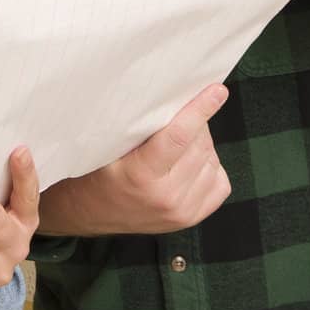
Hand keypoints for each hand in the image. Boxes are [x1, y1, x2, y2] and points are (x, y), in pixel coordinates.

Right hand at [38, 83, 230, 236]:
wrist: (89, 212)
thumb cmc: (96, 170)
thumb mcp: (108, 145)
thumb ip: (139, 124)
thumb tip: (176, 95)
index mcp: (141, 175)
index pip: (180, 136)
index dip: (200, 109)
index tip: (217, 90)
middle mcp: (165, 197)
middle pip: (199, 144)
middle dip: (196, 123)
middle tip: (177, 117)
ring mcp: (181, 211)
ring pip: (212, 160)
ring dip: (202, 145)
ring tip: (178, 143)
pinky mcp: (191, 219)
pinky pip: (220, 182)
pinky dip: (210, 167)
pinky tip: (190, 163)